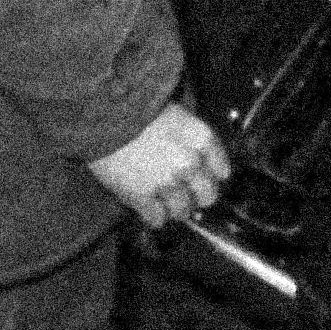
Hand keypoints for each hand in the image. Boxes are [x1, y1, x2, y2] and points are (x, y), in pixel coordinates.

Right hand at [85, 102, 230, 229]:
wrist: (107, 115)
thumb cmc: (140, 110)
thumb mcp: (178, 115)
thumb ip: (192, 139)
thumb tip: (198, 158)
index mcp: (201, 139)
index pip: (222, 169)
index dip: (213, 176)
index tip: (206, 179)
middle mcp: (190, 163)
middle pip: (208, 196)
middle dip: (198, 196)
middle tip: (186, 194)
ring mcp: (167, 183)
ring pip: (183, 211)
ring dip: (175, 209)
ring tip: (165, 202)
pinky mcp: (143, 197)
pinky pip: (157, 219)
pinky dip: (155, 217)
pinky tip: (149, 208)